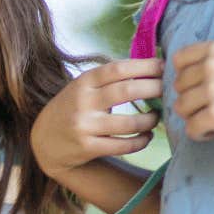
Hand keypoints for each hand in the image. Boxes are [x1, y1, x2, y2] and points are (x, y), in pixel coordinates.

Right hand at [31, 59, 161, 178]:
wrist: (45, 140)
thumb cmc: (73, 108)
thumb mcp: (83, 87)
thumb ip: (109, 79)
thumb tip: (151, 67)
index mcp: (83, 81)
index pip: (117, 69)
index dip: (144, 66)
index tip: (162, 66)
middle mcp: (82, 101)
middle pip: (126, 91)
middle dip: (154, 89)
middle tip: (168, 90)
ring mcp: (84, 126)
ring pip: (129, 123)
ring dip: (150, 120)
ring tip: (156, 117)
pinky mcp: (88, 147)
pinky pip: (123, 145)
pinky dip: (141, 141)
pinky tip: (146, 136)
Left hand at [170, 41, 213, 141]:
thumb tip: (187, 71)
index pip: (179, 60)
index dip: (185, 77)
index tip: (199, 88)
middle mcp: (211, 65)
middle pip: (178, 86)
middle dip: (191, 99)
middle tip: (210, 108)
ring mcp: (212, 89)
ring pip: (181, 108)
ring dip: (194, 117)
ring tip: (213, 121)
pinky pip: (191, 128)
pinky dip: (199, 134)